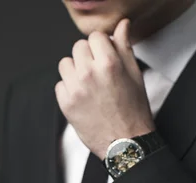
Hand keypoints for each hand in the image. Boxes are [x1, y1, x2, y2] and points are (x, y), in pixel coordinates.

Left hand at [55, 18, 154, 159]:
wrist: (126, 143)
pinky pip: (60, 85)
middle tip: (98, 72)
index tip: (104, 55)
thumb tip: (121, 26)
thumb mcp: (135, 76)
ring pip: (65, 63)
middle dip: (87, 56)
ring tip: (89, 84)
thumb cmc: (134, 111)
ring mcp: (75, 89)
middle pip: (78, 47)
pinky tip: (84, 98)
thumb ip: (124, 48)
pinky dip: (69, 89)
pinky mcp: (66, 104)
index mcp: (109, 64)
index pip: (95, 37)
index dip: (101, 45)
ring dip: (75, 70)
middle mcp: (89, 74)